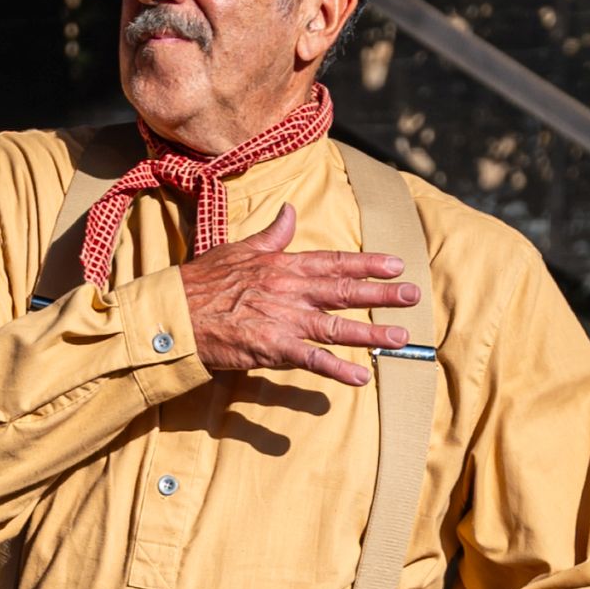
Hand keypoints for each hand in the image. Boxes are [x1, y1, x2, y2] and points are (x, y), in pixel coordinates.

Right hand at [180, 201, 418, 387]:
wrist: (175, 312)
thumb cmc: (203, 282)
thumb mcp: (240, 249)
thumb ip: (272, 235)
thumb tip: (291, 211)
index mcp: (284, 265)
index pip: (334, 261)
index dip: (367, 262)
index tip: (396, 263)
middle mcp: (290, 289)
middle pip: (345, 291)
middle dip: (382, 294)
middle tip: (414, 296)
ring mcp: (283, 319)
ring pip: (337, 326)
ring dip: (371, 333)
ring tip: (400, 338)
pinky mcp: (272, 347)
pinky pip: (311, 359)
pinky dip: (336, 369)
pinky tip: (360, 377)